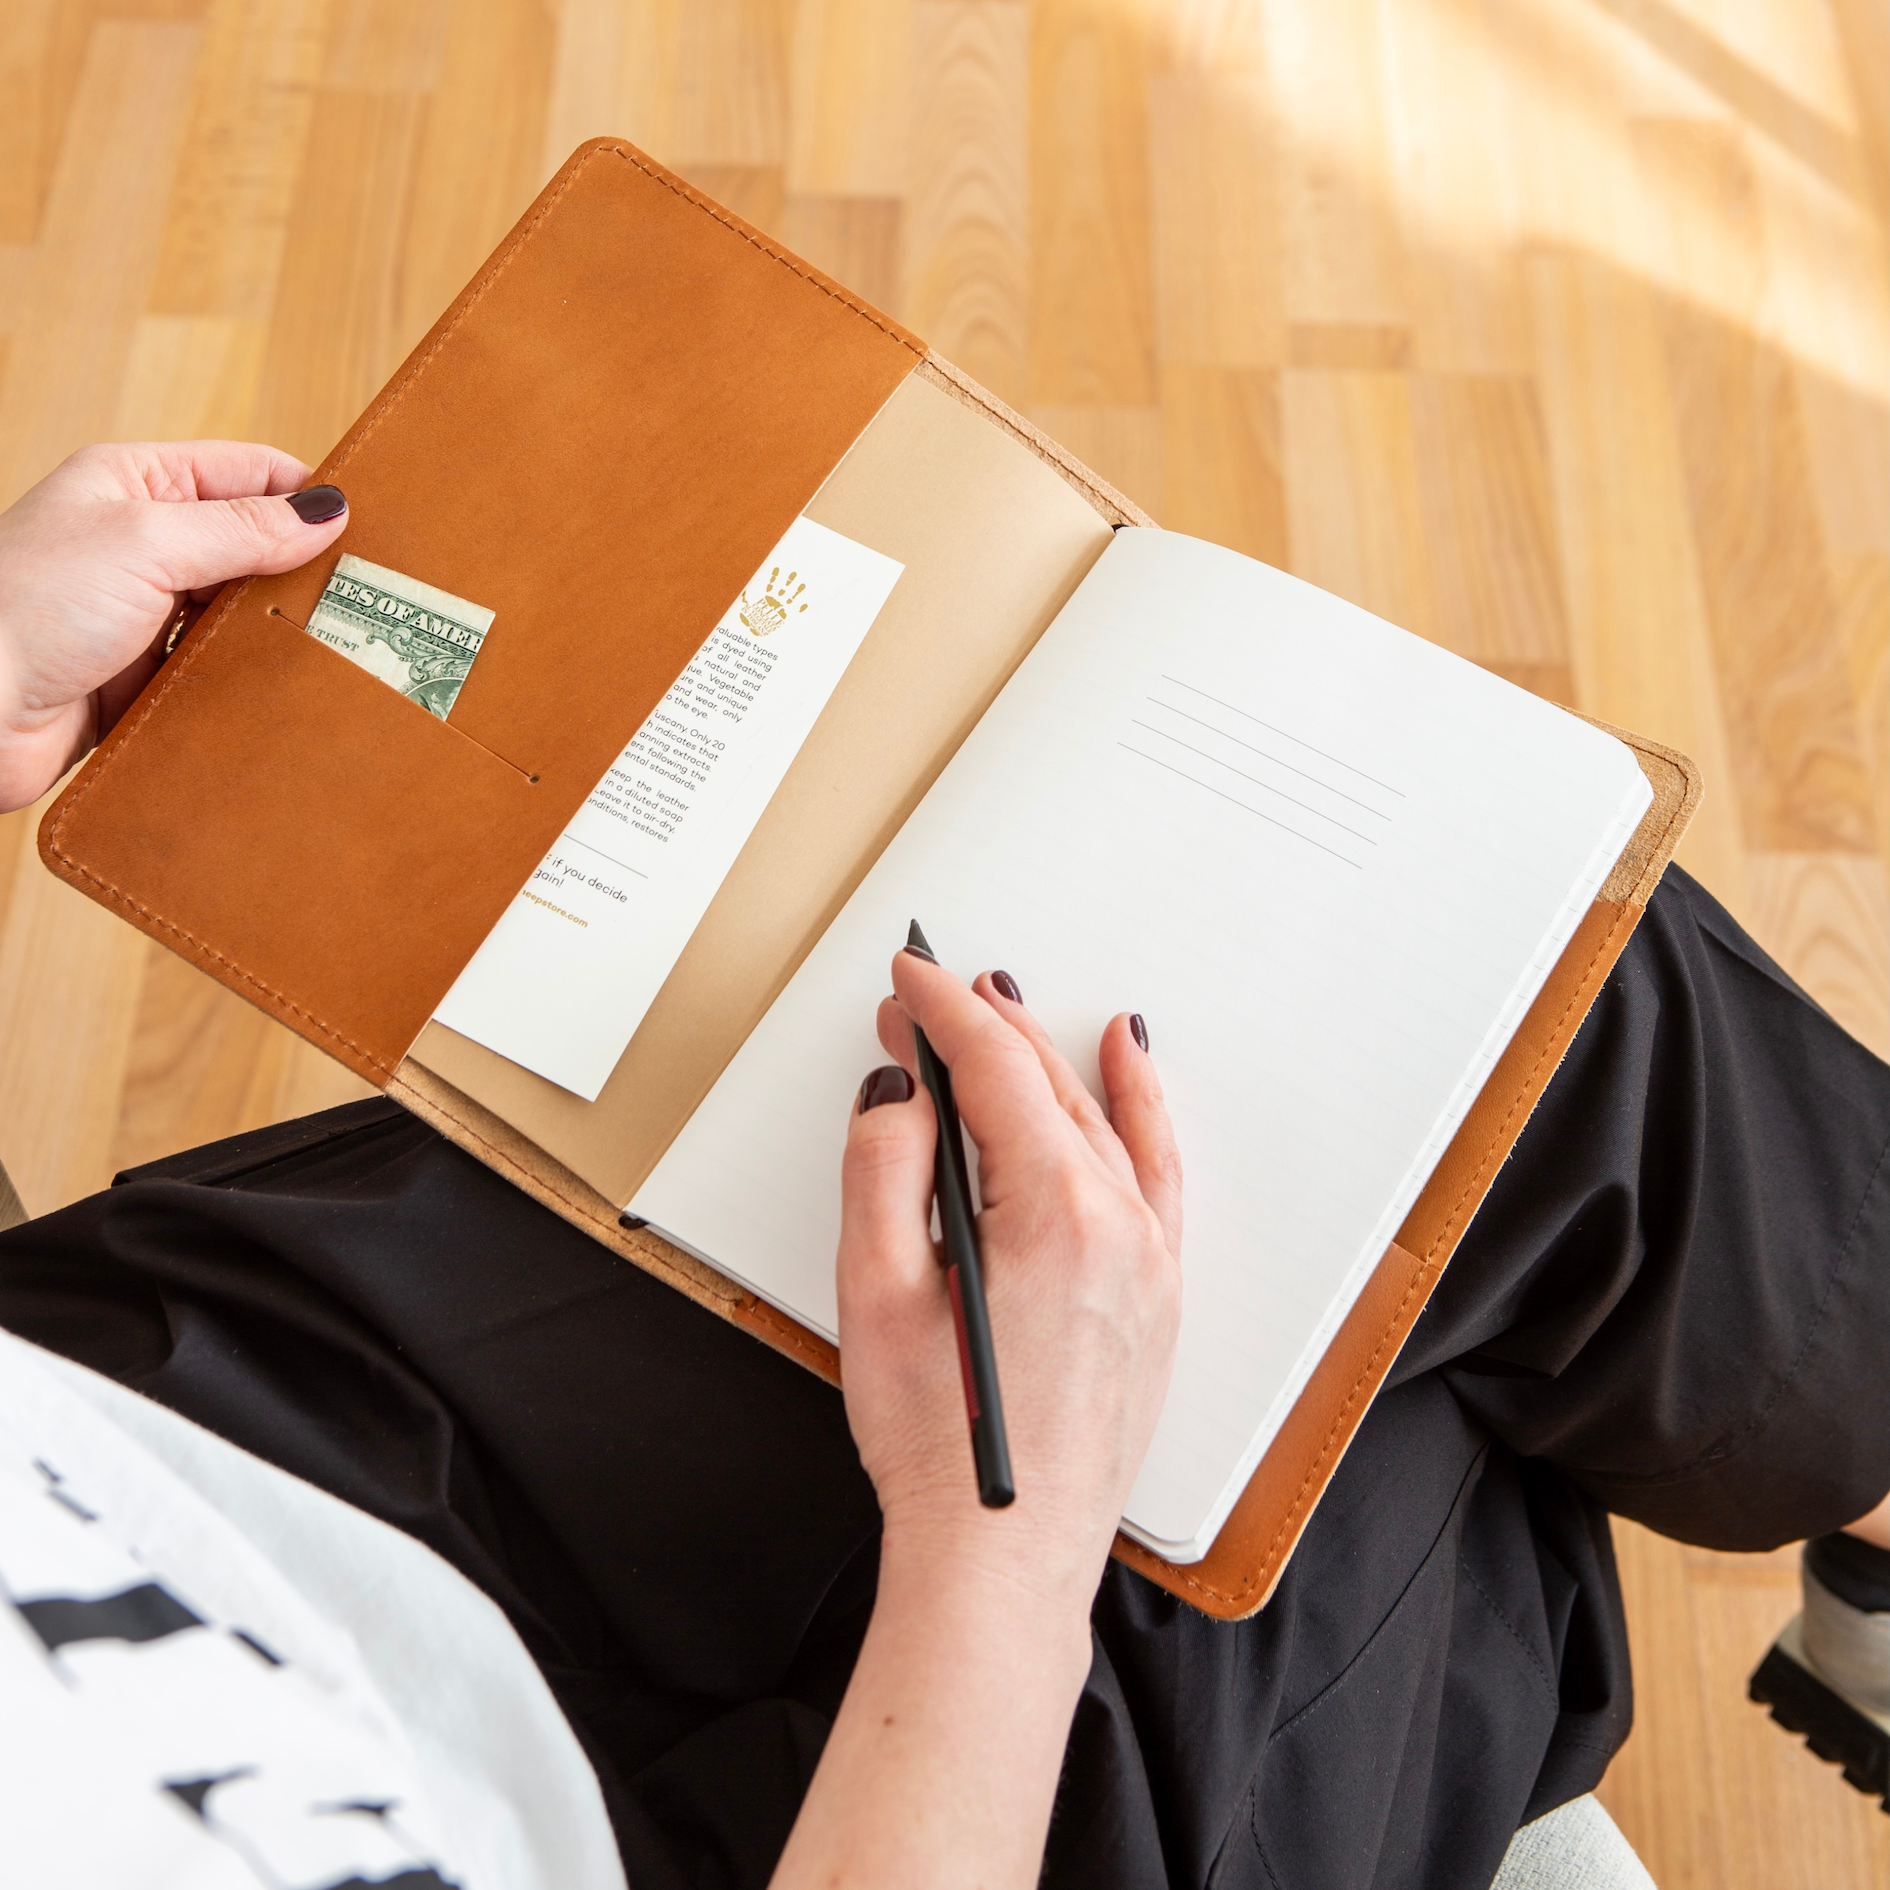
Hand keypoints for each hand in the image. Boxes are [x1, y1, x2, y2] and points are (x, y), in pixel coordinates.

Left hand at [0, 441, 347, 812]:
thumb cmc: (27, 606)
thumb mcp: (146, 543)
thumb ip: (242, 529)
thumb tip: (327, 511)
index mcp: (135, 486)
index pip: (248, 472)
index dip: (308, 495)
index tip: (370, 529)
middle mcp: (142, 544)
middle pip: (254, 546)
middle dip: (307, 569)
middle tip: (371, 597)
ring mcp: (146, 613)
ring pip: (242, 613)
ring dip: (282, 630)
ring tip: (343, 646)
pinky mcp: (148, 677)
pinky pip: (221, 672)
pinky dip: (254, 680)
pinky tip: (293, 690)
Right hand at [839, 953, 1182, 1613]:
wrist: (1003, 1558)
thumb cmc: (943, 1447)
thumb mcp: (876, 1292)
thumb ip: (885, 1169)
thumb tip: (903, 1092)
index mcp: (1054, 1212)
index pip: (996, 1071)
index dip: (943, 1013)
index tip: (908, 978)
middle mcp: (1119, 1225)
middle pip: (1046, 1086)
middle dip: (980, 1029)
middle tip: (924, 1003)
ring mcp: (1149, 1260)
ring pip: (1097, 1121)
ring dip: (1045, 1058)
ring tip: (1003, 1006)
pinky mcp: (1156, 1294)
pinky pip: (1155, 1170)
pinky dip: (1140, 1108)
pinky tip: (1129, 1063)